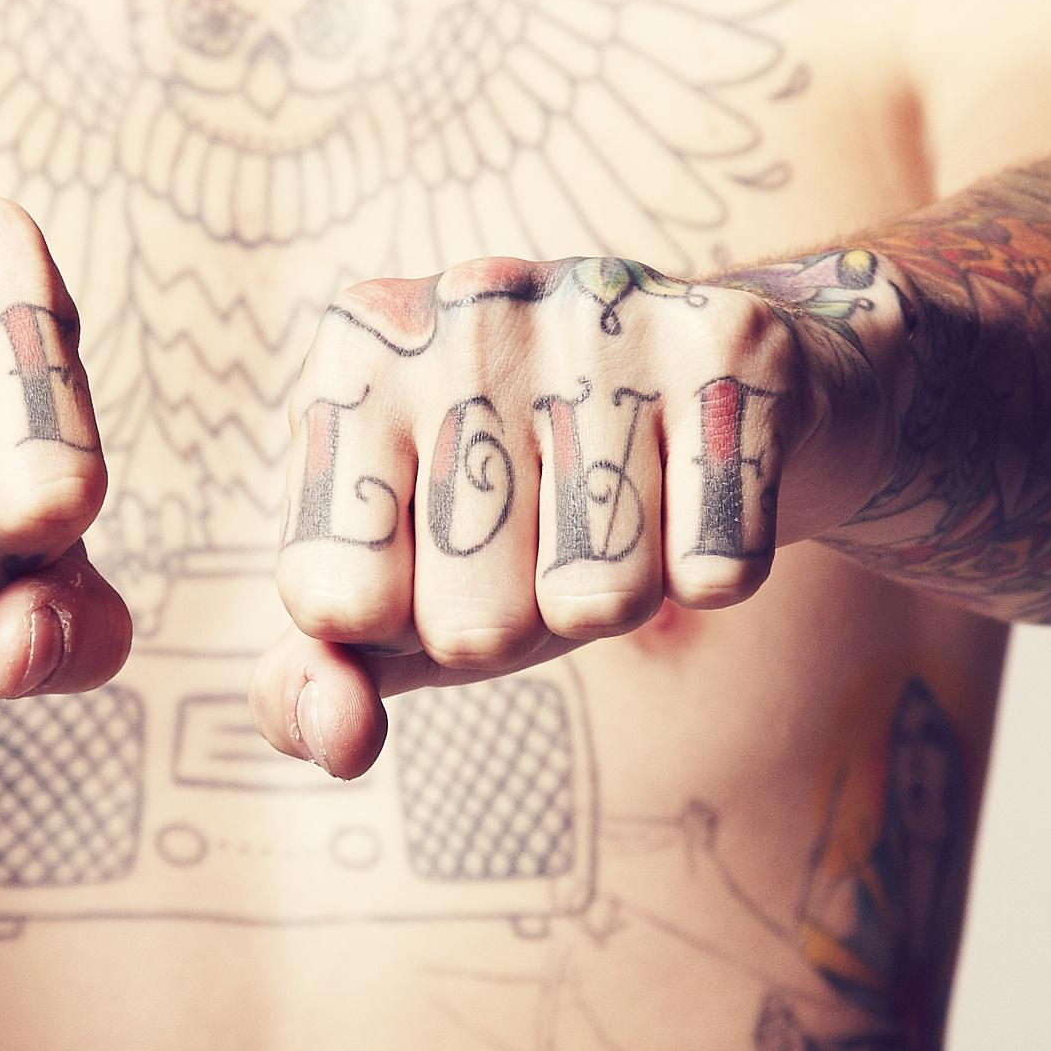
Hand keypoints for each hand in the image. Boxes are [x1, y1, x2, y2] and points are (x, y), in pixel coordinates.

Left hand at [250, 253, 881, 776]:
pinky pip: (715, 571)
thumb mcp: (399, 584)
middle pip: (470, 624)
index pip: (332, 602)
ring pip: (599, 601)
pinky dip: (712, 569)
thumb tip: (340, 741)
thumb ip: (319, 675)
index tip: (436, 550)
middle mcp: (469, 309)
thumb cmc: (525, 501)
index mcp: (360, 350)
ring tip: (622, 504)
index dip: (401, 621)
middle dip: (515, 622)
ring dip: (617, 597)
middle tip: (544, 533)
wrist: (720, 383)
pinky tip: (696, 486)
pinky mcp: (731, 345)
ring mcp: (605, 314)